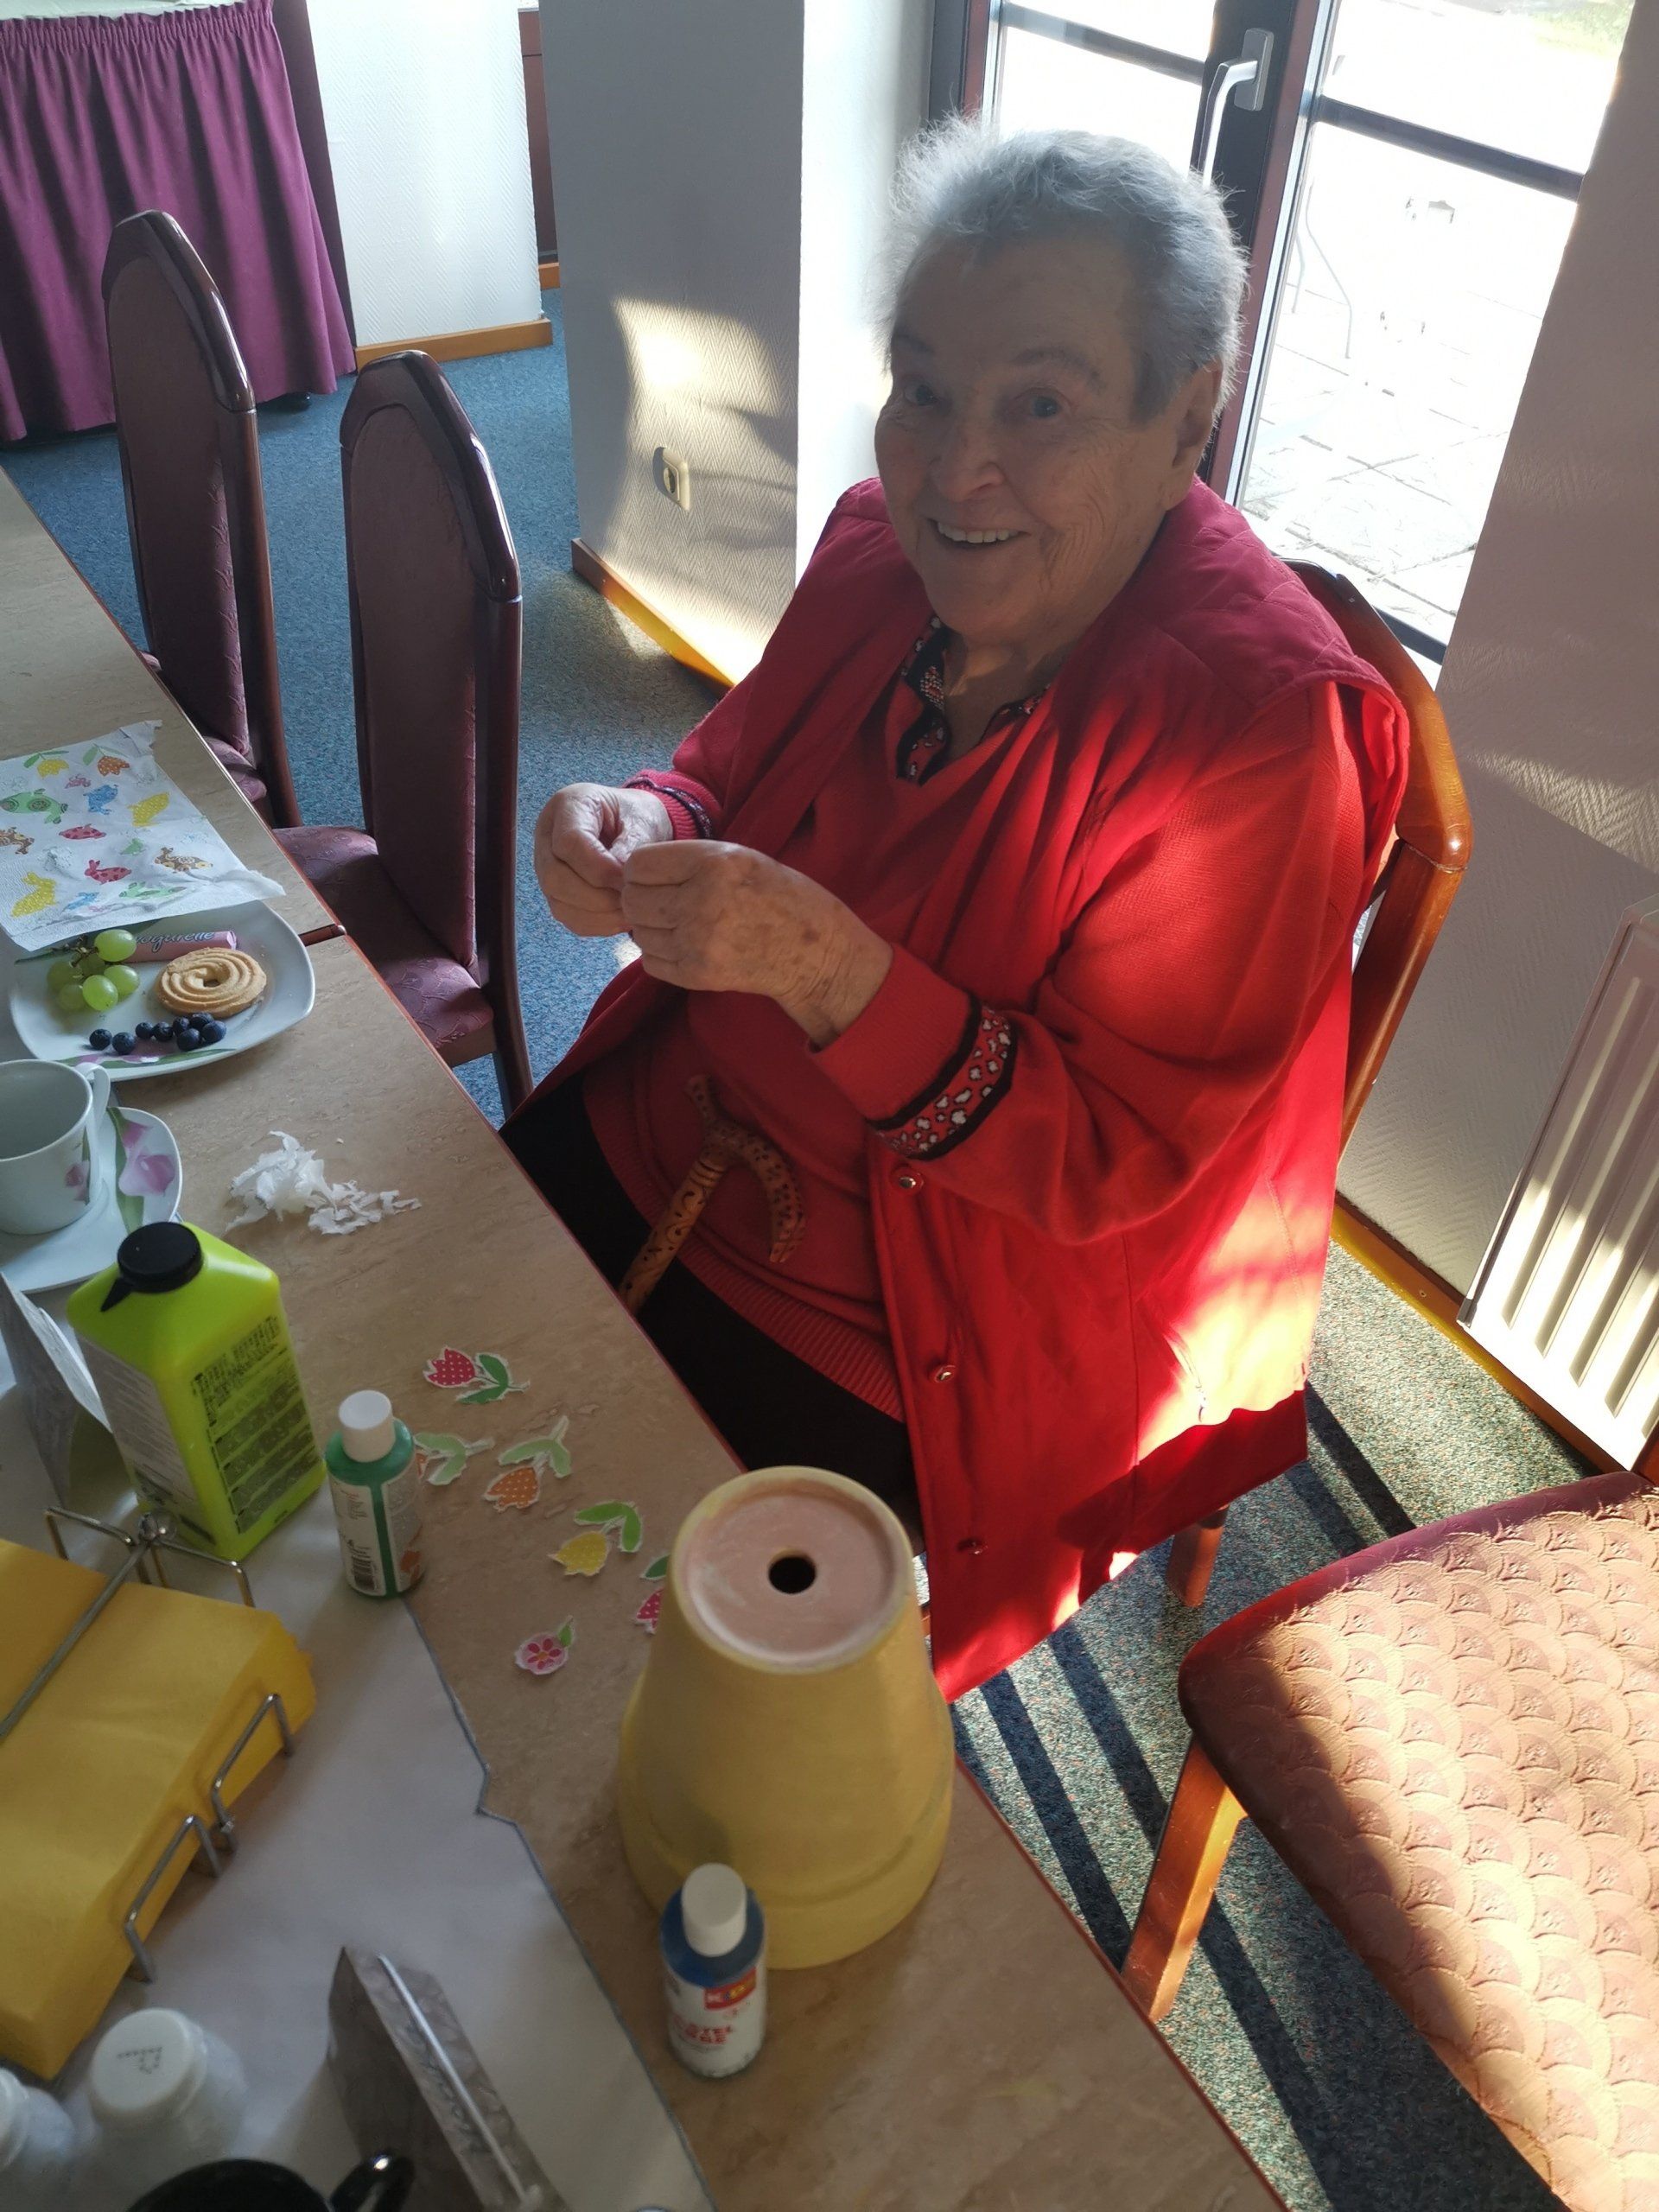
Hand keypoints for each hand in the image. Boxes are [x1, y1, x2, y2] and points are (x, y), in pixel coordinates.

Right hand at [534, 783, 671, 936]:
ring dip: (597, 915)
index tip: (629, 880)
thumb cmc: (637, 816)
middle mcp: (547, 836)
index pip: (569, 842)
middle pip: (555, 877)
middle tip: (629, 901)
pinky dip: (595, 924)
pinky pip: (567, 917)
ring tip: (629, 913)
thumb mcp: (642, 820)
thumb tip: (621, 880)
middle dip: (595, 897)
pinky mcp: (555, 891)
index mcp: (567, 806)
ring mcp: (546, 866)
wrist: (632, 824)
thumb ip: (632, 845)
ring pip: (558, 902)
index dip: (599, 868)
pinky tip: (620, 919)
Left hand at [619, 841, 891, 1044]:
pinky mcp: (696, 975)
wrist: (813, 952)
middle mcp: (700, 901)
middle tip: (664, 903)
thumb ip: (689, 860)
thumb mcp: (739, 858)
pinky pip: (650, 962)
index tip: (656, 877)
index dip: (641, 870)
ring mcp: (696, 942)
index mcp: (713, 864)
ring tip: (680, 925)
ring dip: (651, 929)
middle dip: (641, 900)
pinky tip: (685, 946)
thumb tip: (634, 873)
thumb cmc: (779, 896)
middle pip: (632, 900)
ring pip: (639, 932)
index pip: (638, 864)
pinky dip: (660, 954)